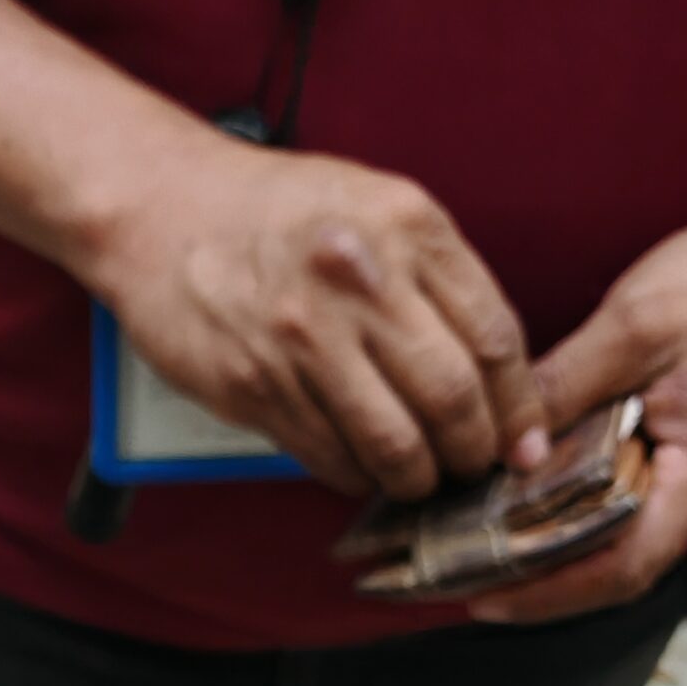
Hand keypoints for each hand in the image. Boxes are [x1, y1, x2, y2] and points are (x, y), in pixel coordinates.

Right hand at [97, 128, 547, 498]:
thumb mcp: (375, 205)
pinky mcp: (256, 385)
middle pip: (452, 398)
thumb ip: (434, 273)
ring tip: (421, 480)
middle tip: (474, 468)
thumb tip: (491, 368)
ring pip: (392, 443)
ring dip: (418, 478)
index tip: (523, 441)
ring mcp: (303, 339)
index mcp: (407, 227)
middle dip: (474, 452)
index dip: (519, 407)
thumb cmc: (275, 210)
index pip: (494, 338)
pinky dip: (357, 477)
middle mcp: (360, 282)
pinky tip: (362, 470)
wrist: (163, 210)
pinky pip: (328, 456)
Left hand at [469, 214, 686, 623]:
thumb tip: (505, 446)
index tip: (482, 597)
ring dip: (558, 540)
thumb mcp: (645, 320)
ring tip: (477, 531)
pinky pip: (646, 504)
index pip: (622, 568)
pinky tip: (536, 490)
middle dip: (535, 573)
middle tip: (454, 568)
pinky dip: (588, 506)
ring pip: (630, 536)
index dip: (547, 594)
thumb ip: (568, 384)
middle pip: (617, 563)